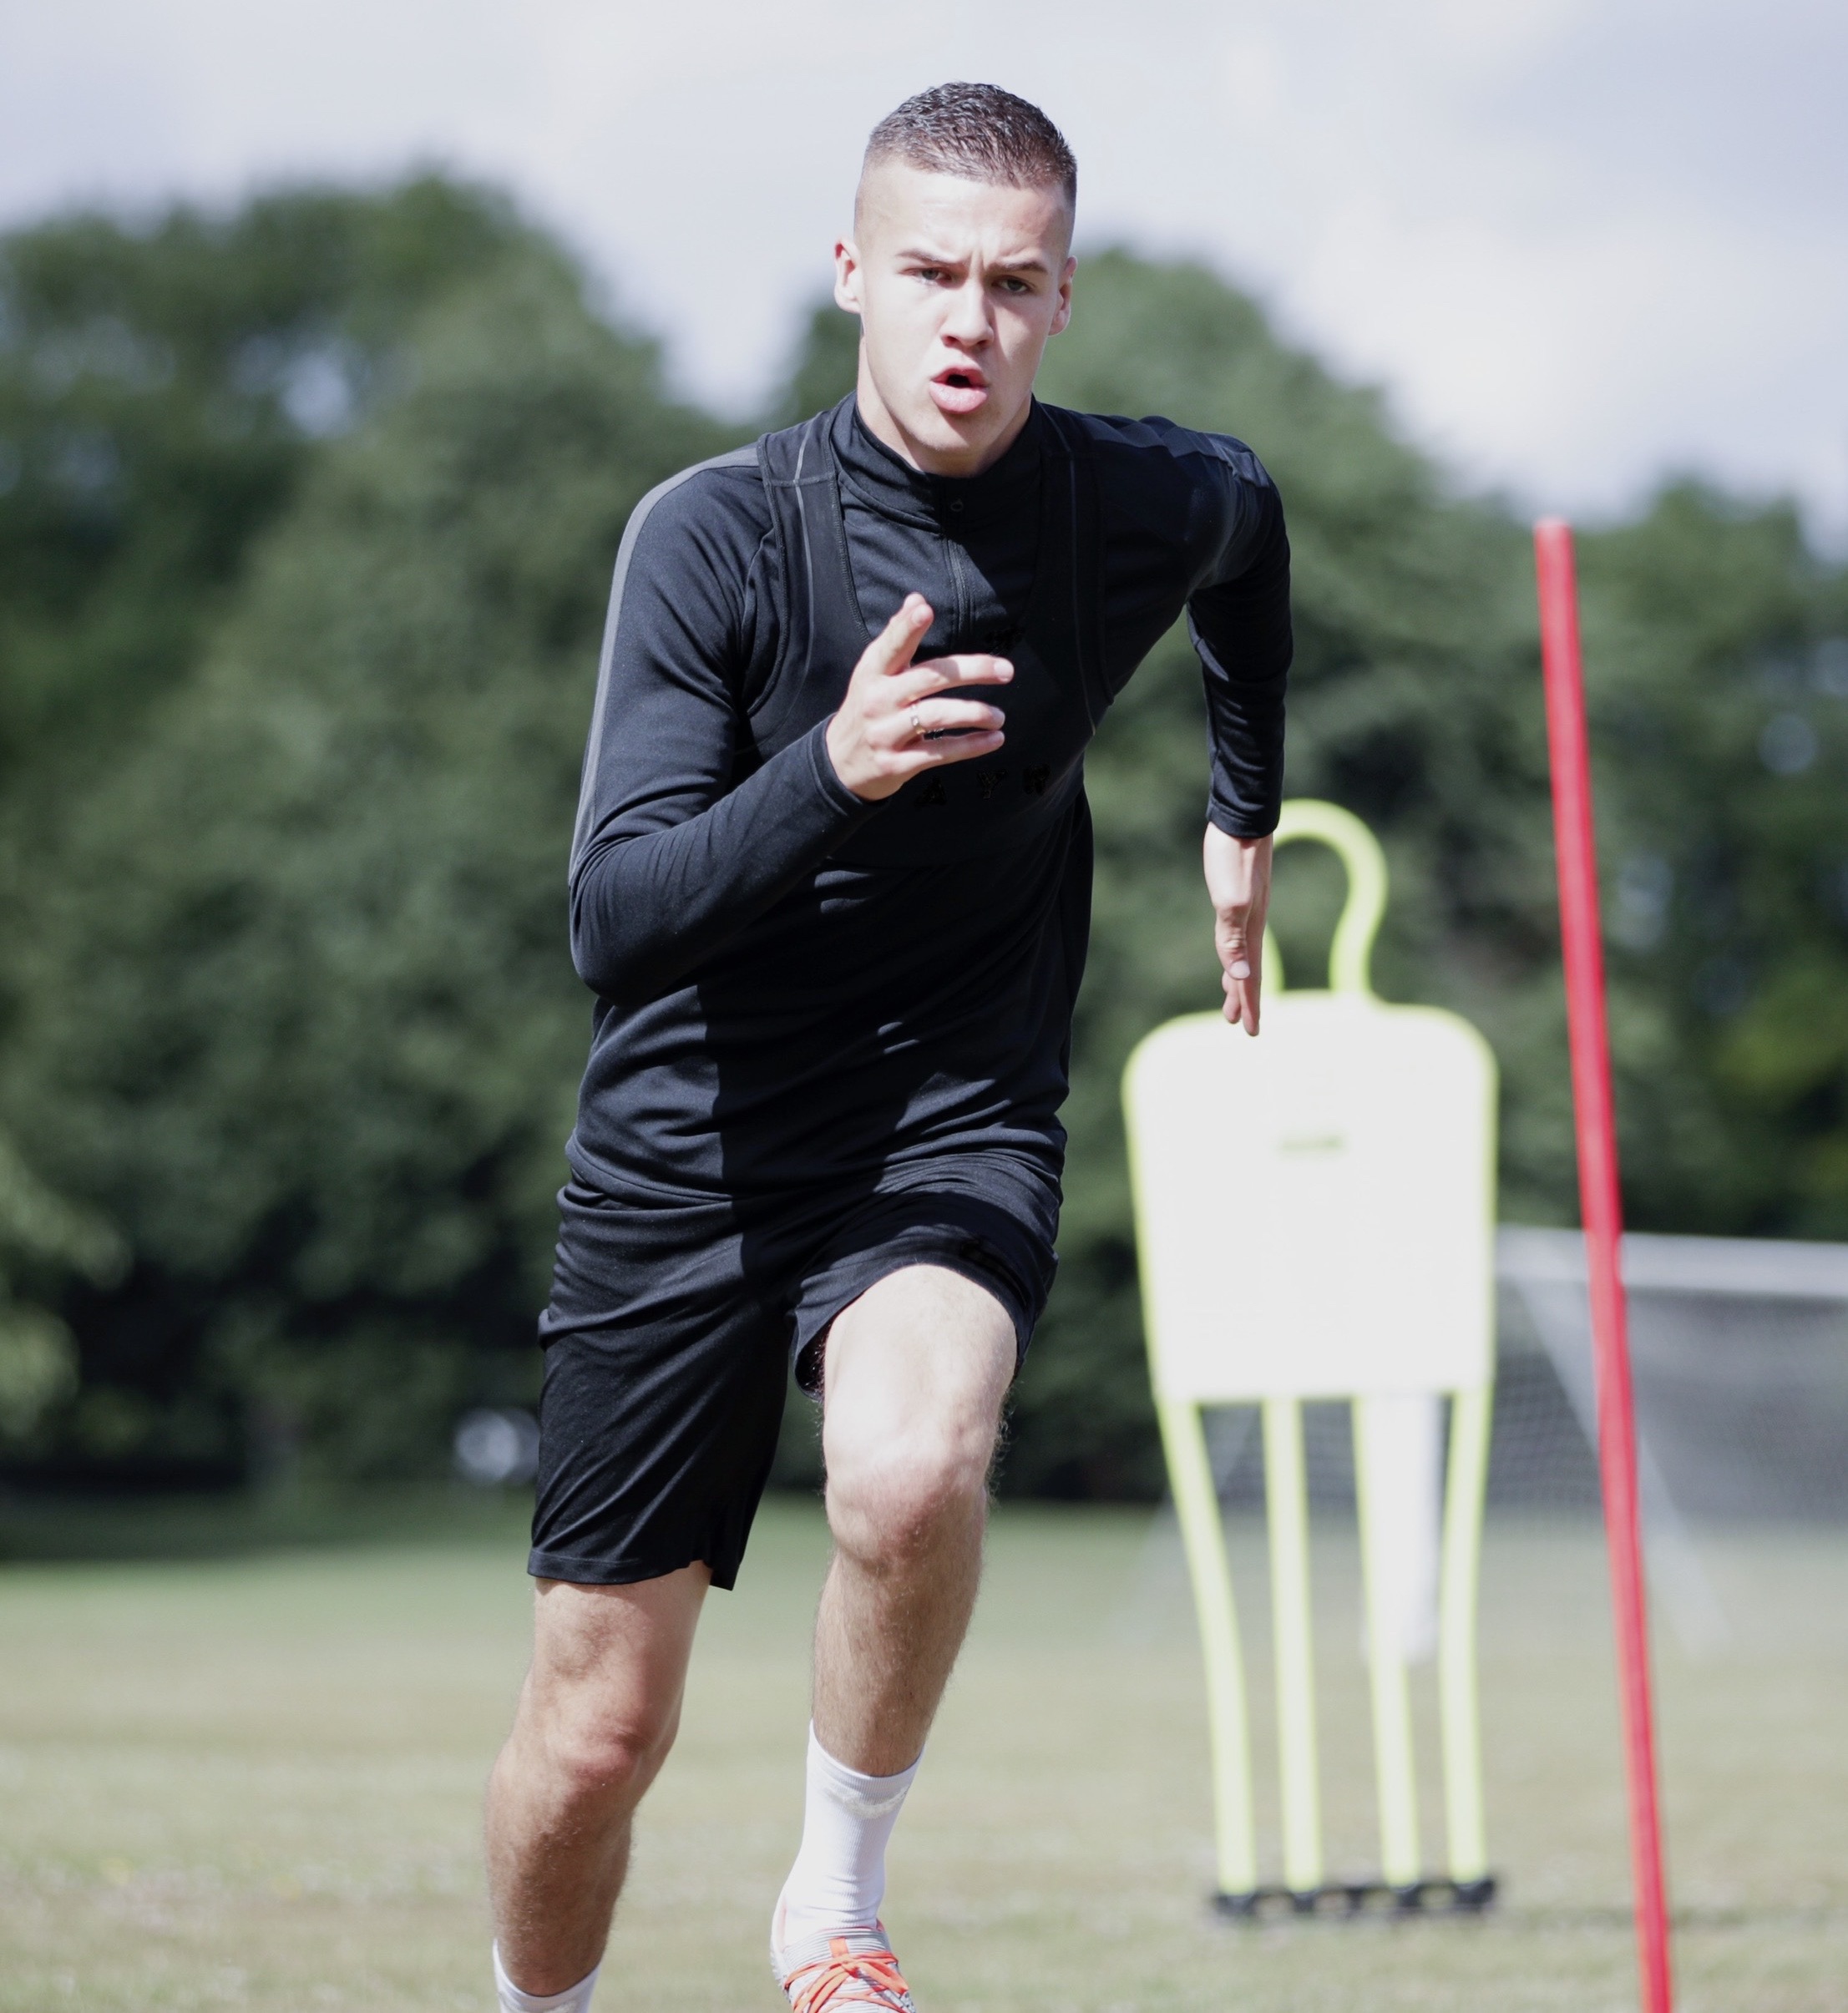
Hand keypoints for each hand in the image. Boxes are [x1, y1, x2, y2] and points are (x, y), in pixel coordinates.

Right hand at [824, 594, 1011, 801]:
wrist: (839, 764)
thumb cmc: (866, 709)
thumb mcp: (872, 673)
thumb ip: (896, 638)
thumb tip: (916, 599)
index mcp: (873, 673)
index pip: (891, 645)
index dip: (907, 627)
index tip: (925, 609)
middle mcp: (878, 700)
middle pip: (929, 678)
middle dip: (971, 671)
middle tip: (1006, 670)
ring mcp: (885, 733)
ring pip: (937, 716)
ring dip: (974, 713)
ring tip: (998, 716)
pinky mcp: (896, 764)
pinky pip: (939, 752)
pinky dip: (970, 746)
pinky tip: (994, 739)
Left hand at [1204, 825, 1271, 1034]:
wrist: (1242, 818)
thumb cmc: (1233, 855)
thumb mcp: (1231, 900)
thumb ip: (1233, 939)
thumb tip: (1239, 976)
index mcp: (1249, 929)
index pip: (1249, 977)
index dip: (1248, 1004)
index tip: (1249, 1032)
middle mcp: (1250, 922)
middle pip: (1246, 970)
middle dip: (1242, 998)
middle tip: (1237, 1024)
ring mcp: (1245, 909)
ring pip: (1242, 954)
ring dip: (1236, 978)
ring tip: (1230, 998)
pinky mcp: (1238, 896)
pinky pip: (1236, 936)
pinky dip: (1233, 952)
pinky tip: (1230, 951)